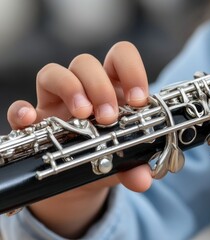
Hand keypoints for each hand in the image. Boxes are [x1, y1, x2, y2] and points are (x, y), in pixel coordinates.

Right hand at [7, 42, 152, 237]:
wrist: (80, 180)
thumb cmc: (108, 158)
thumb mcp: (124, 162)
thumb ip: (135, 167)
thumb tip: (143, 179)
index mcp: (114, 89)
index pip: (120, 57)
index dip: (131, 70)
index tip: (138, 100)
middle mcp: (85, 88)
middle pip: (86, 63)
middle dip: (99, 86)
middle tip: (108, 117)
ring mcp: (57, 102)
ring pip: (55, 72)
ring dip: (70, 89)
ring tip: (82, 115)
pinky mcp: (36, 121)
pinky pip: (20, 106)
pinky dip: (22, 110)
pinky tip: (32, 121)